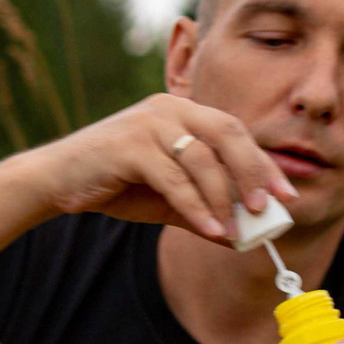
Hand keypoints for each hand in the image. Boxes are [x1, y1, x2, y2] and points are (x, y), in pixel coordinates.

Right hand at [21, 94, 298, 244]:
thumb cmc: (114, 185)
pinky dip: (196, 208)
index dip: (264, 163)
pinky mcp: (130, 146)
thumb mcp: (166, 199)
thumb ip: (202, 209)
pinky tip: (210, 231)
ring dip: (224, 199)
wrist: (57, 181)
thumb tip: (241, 235)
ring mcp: (149, 123)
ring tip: (235, 230)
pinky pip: (174, 179)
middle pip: (228, 135)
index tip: (286, 195)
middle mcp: (170, 108)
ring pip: (203, 160)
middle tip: (269, 208)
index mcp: (183, 111)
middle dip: (254, 173)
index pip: (235, 132)